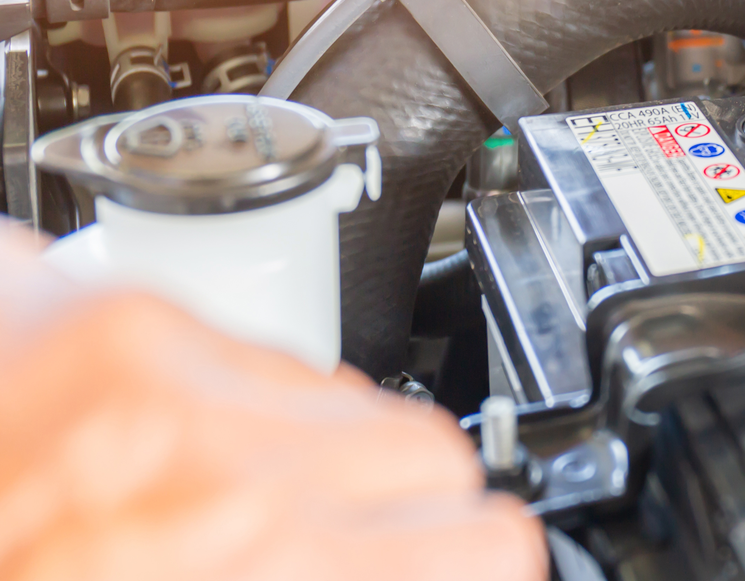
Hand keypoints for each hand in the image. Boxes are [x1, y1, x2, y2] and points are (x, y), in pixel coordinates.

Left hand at [0, 229, 542, 580]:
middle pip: (440, 467)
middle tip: (345, 560)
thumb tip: (354, 558)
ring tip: (254, 516)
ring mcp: (177, 390)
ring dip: (338, 463)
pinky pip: (271, 365)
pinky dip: (258, 412)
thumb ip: (279, 574)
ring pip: (362, 400)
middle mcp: (225, 477)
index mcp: (244, 564)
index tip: (447, 577)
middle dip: (414, 525)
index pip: (481, 549)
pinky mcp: (128, 325)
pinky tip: (182, 462)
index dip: (475, 569)